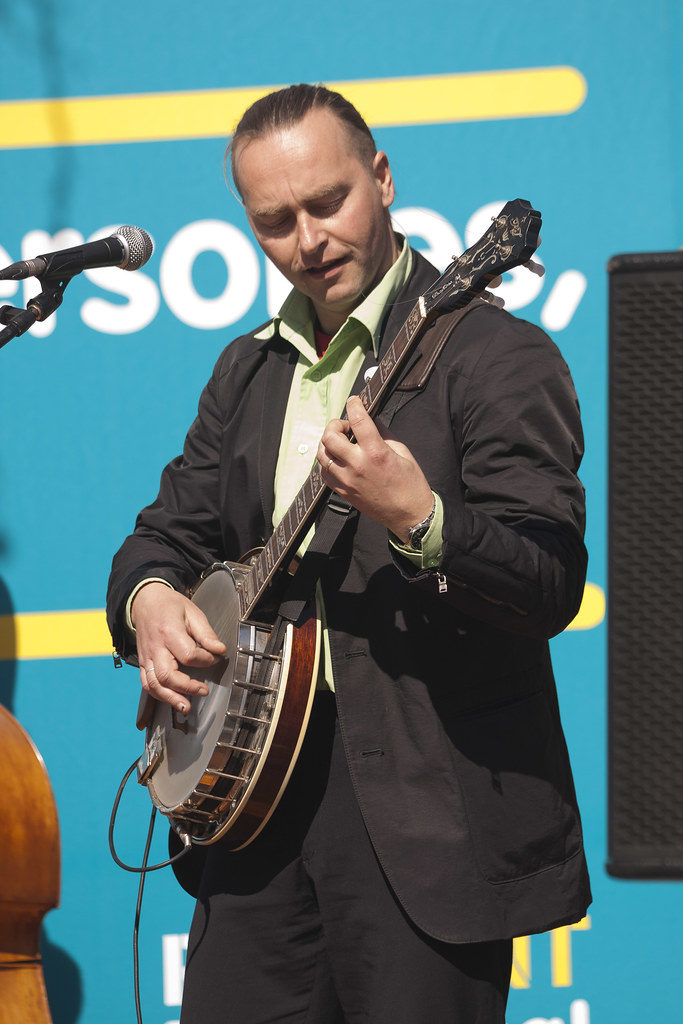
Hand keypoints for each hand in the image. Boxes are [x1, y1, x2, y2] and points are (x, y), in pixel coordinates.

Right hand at [131, 582, 225, 712]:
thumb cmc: (170, 606)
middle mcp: (155, 647)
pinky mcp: (142, 663)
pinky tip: (172, 699)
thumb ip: (206, 633)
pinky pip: (146, 683)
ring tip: (186, 707)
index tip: (216, 658)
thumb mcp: (192, 612)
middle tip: (204, 690)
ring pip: (154, 684)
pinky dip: (158, 695)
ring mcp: (146, 657)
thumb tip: (220, 650)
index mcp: (169, 632)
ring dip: (170, 698)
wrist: (145, 602)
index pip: (188, 654)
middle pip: (167, 674)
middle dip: (186, 687)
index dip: (205, 660)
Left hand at [317, 395, 433, 542]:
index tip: (354, 401)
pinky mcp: (343, 492)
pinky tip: (338, 459)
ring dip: (328, 442)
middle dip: (335, 425)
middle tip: (346, 426)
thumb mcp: (403, 452)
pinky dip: (327, 461)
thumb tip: (371, 418)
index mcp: (376, 453)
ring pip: (322, 454)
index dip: (353, 405)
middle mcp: (357, 466)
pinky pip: (324, 472)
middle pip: (330, 436)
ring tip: (340, 442)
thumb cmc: (410, 485)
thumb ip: (383, 433)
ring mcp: (347, 480)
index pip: (357, 420)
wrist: (409, 515)